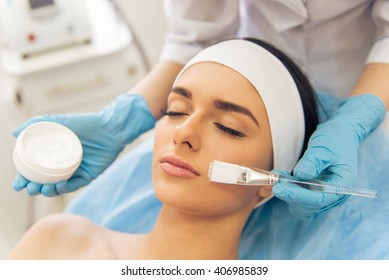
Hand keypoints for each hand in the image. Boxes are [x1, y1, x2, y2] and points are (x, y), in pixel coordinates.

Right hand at [13, 94, 154, 196]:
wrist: (109, 128)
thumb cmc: (84, 124)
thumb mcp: (57, 121)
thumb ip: (34, 124)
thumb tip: (14, 134)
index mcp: (53, 154)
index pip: (34, 170)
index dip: (24, 179)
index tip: (18, 184)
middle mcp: (63, 164)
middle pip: (44, 182)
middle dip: (34, 189)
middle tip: (30, 188)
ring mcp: (75, 171)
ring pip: (58, 187)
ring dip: (48, 191)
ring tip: (42, 189)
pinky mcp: (88, 176)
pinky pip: (75, 185)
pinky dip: (65, 188)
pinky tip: (58, 186)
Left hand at [273, 94, 385, 220]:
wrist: (340, 135)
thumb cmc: (335, 140)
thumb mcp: (323, 147)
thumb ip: (312, 162)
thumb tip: (299, 175)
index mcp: (343, 185)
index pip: (320, 199)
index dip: (298, 196)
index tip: (279, 188)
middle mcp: (335, 196)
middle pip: (310, 207)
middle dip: (291, 196)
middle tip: (275, 182)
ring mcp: (325, 196)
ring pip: (303, 207)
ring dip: (288, 194)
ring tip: (276, 177)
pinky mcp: (315, 193)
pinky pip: (299, 199)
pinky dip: (288, 191)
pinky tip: (279, 177)